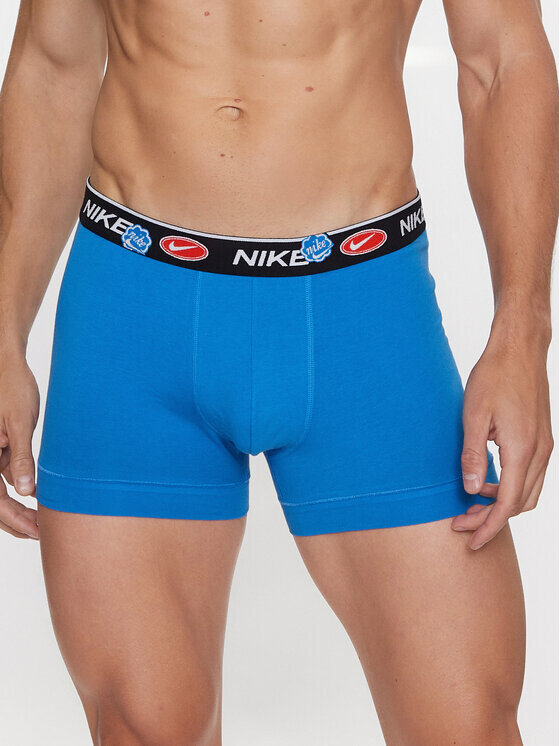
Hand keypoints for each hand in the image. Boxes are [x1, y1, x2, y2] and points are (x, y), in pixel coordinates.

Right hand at [0, 357, 39, 538]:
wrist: (9, 364)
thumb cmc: (13, 387)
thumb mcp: (20, 424)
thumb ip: (21, 458)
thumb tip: (27, 492)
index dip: (14, 519)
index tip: (36, 531)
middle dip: (16, 522)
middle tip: (42, 534)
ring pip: (2, 493)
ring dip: (20, 509)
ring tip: (44, 523)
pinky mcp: (1, 450)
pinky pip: (8, 477)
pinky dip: (23, 490)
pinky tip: (41, 499)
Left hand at [451, 330, 553, 549]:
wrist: (520, 350)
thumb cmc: (494, 377)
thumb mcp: (473, 416)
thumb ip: (472, 456)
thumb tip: (472, 491)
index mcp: (523, 451)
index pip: (508, 505)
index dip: (488, 526)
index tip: (469, 540)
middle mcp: (540, 453)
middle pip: (520, 504)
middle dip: (492, 519)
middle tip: (461, 521)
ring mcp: (545, 446)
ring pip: (529, 493)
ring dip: (503, 504)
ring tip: (472, 503)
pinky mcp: (543, 438)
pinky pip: (531, 476)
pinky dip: (512, 487)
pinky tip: (488, 481)